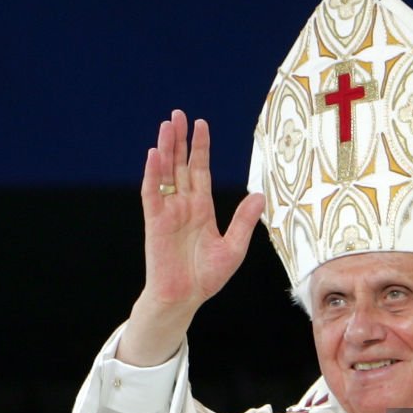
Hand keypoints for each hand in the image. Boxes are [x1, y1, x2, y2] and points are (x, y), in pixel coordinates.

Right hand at [117, 110, 263, 365]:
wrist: (185, 297)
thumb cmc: (207, 276)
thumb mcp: (234, 247)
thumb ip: (244, 220)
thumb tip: (259, 195)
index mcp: (202, 208)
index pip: (200, 170)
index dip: (200, 148)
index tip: (201, 125)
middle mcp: (184, 205)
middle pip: (180, 165)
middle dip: (179, 140)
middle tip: (178, 114)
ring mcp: (168, 211)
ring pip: (166, 173)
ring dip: (165, 149)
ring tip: (166, 126)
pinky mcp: (155, 221)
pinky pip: (152, 192)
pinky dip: (152, 174)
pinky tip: (154, 155)